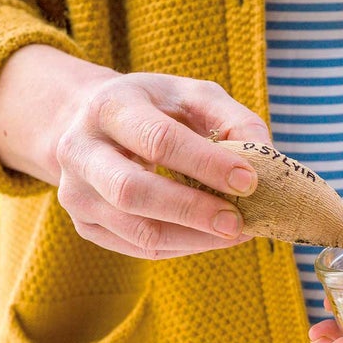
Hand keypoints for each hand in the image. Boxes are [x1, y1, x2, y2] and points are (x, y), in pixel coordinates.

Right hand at [0, 44, 271, 258]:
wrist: (89, 122)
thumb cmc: (154, 107)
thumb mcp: (192, 95)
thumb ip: (233, 120)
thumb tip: (266, 159)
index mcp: (109, 106)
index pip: (158, 141)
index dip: (206, 164)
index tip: (249, 181)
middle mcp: (80, 150)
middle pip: (133, 192)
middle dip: (193, 211)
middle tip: (240, 223)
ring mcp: (76, 193)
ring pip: (137, 231)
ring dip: (193, 238)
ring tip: (235, 233)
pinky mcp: (85, 224)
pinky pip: (138, 247)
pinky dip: (182, 245)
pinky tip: (209, 236)